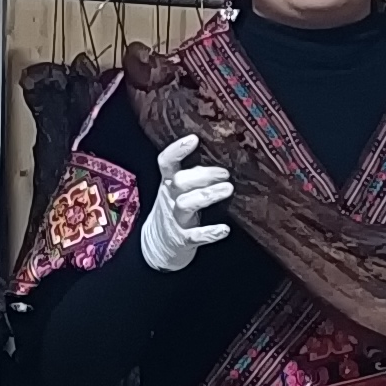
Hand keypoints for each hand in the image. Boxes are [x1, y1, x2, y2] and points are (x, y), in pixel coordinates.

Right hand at [137, 133, 234, 271]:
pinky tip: (224, 230)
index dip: (177, 150)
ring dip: (207, 196)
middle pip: (179, 182)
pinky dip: (210, 232)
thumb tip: (221, 156)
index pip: (166, 163)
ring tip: (228, 189)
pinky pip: (195, 236)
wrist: (157, 246)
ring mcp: (175, 219)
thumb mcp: (176, 191)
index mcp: (169, 184)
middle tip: (225, 173)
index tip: (194, 139)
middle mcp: (170, 199)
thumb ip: (193, 175)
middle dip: (202, 175)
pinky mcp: (183, 239)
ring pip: (186, 204)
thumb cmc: (175, 211)